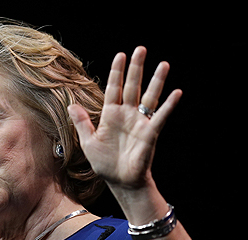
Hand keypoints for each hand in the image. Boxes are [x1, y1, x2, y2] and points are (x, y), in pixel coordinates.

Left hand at [68, 46, 181, 189]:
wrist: (120, 181)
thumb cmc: (105, 163)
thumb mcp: (88, 142)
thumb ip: (82, 122)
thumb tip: (71, 105)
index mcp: (110, 115)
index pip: (114, 88)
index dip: (117, 72)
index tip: (120, 55)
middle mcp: (127, 114)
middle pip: (132, 86)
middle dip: (136, 68)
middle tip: (141, 49)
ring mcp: (140, 122)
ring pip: (149, 97)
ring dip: (156, 81)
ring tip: (163, 64)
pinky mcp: (150, 133)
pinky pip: (160, 116)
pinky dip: (168, 105)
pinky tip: (176, 93)